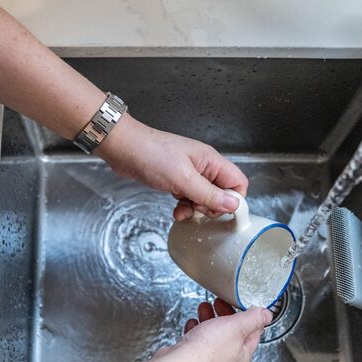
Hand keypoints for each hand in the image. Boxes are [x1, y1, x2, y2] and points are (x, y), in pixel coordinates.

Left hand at [96, 114, 247, 219]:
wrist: (123, 149)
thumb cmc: (150, 154)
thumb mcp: (183, 179)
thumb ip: (209, 193)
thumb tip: (234, 205)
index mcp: (211, 161)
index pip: (238, 182)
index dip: (234, 200)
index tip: (222, 213)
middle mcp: (203, 167)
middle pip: (222, 193)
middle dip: (212, 207)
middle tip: (197, 209)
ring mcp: (190, 174)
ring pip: (204, 198)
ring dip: (196, 209)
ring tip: (182, 211)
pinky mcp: (176, 180)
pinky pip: (189, 198)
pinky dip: (184, 207)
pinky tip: (175, 210)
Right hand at [156, 299, 271, 361]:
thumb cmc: (206, 352)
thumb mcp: (236, 327)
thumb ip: (253, 319)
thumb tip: (267, 314)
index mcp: (243, 357)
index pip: (252, 333)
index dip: (248, 315)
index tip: (241, 303)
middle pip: (231, 334)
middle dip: (225, 315)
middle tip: (220, 302)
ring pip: (213, 337)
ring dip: (209, 319)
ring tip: (203, 307)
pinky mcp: (192, 361)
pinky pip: (197, 343)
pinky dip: (196, 330)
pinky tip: (192, 324)